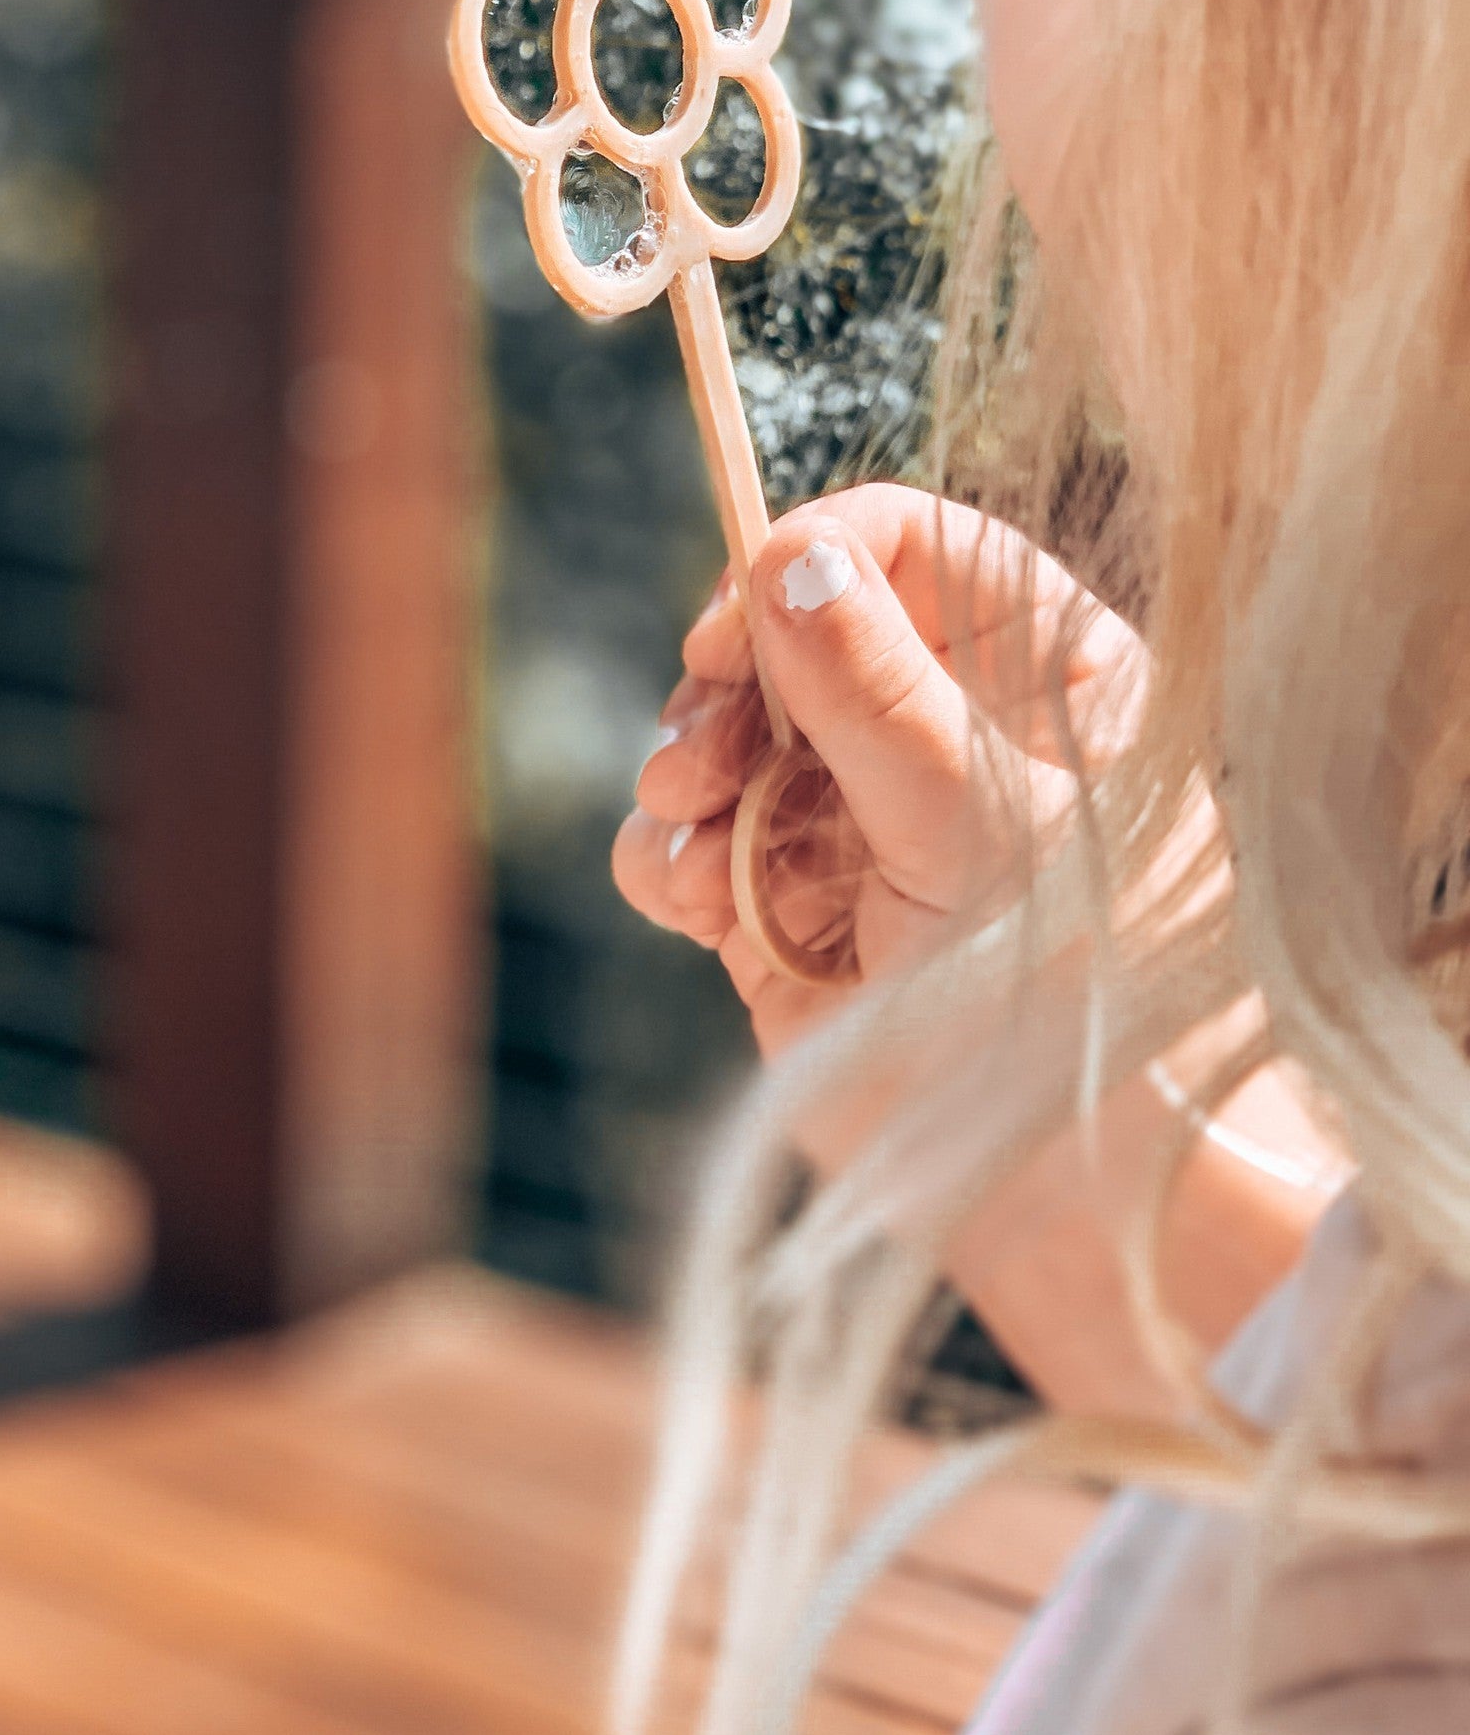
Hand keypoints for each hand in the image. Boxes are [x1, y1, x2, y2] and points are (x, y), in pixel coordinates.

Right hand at [614, 483, 1146, 1056]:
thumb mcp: (978, 819)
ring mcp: (856, 819)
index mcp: (1041, 675)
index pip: (912, 545)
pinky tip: (694, 903)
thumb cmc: (1068, 993)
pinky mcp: (781, 908)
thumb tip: (786, 556)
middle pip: (790, 627)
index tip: (741, 618)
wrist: (1051, 1189)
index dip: (813, 557)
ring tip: (694, 829)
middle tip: (705, 741)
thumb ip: (876, 686)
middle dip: (725, 678)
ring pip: (722, 733)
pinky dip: (666, 861)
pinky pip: (684, 843)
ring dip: (684, 771)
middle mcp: (945, 732)